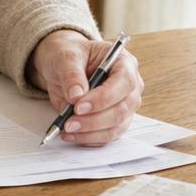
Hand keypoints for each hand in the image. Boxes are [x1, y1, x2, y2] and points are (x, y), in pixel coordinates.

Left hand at [26, 30, 143, 145]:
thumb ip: (72, 74)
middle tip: (69, 122)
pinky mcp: (115, 122)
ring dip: (90, 133)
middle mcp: (130, 86)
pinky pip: (106, 136)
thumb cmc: (71, 56)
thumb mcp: (66, 57)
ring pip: (115, 127)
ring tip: (67, 128)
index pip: (123, 82)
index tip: (79, 105)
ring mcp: (125, 106)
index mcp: (124, 62)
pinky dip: (88, 139)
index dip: (103, 97)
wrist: (65, 66)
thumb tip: (76, 96)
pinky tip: (71, 134)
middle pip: (122, 109)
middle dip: (94, 120)